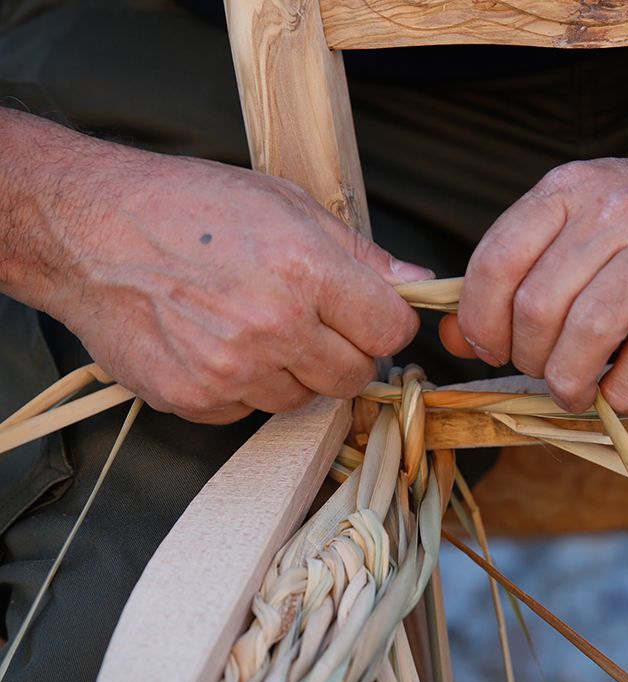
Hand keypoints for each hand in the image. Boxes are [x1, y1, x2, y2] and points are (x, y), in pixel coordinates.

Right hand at [39, 145, 427, 422]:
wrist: (89, 230)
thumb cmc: (189, 207)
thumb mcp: (286, 204)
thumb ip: (359, 253)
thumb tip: (418, 283)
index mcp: (307, 272)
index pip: (392, 330)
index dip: (384, 321)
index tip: (367, 313)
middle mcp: (274, 327)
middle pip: (356, 376)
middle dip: (346, 352)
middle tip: (312, 322)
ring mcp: (233, 370)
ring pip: (305, 398)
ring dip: (294, 371)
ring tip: (254, 326)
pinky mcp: (197, 399)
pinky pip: (251, 411)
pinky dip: (245, 387)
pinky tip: (218, 344)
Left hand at [447, 140, 627, 413]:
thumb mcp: (579, 217)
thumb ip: (517, 270)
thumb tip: (455, 337)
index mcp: (568, 189)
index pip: (495, 263)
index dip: (481, 321)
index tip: (493, 348)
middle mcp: (613, 211)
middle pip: (538, 307)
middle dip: (528, 359)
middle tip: (544, 371)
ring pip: (588, 335)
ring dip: (569, 382)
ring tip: (574, 391)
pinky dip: (623, 393)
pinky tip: (620, 393)